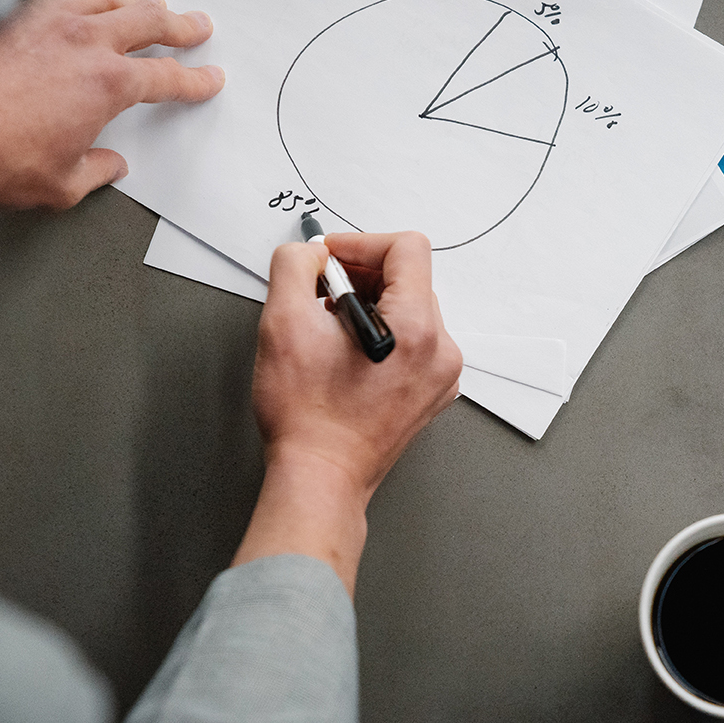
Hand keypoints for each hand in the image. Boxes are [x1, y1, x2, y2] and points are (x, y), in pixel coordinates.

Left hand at [0, 0, 222, 208]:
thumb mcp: (58, 185)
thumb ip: (93, 172)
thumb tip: (108, 165)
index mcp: (108, 84)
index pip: (168, 78)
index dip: (195, 80)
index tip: (208, 78)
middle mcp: (85, 43)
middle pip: (149, 22)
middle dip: (180, 26)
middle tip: (196, 26)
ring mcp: (49, 21)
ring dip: (135, 1)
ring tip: (147, 3)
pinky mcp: (13, 14)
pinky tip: (83, 3)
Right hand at [236, 231, 462, 591]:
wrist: (319, 479)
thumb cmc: (306, 418)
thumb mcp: (282, 324)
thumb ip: (294, 267)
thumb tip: (310, 253)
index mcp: (416, 329)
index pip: (407, 249)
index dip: (361, 243)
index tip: (329, 259)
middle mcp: (440, 351)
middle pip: (410, 279)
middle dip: (362, 276)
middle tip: (321, 295)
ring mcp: (440, 375)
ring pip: (410, 309)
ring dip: (369, 305)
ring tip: (330, 330)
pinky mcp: (431, 393)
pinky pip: (413, 342)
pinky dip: (381, 334)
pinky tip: (346, 355)